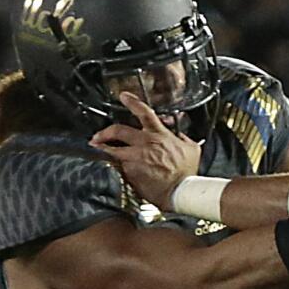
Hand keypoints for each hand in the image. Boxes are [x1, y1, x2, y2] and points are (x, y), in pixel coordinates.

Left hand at [89, 92, 201, 208]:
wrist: (180, 191)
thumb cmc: (187, 173)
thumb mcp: (192, 149)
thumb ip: (183, 138)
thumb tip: (179, 134)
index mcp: (160, 135)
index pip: (144, 112)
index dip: (132, 102)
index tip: (124, 97)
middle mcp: (146, 143)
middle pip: (119, 129)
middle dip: (105, 131)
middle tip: (98, 135)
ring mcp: (136, 157)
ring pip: (112, 148)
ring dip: (102, 148)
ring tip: (97, 149)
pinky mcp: (130, 171)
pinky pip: (116, 165)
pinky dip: (112, 165)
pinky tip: (108, 166)